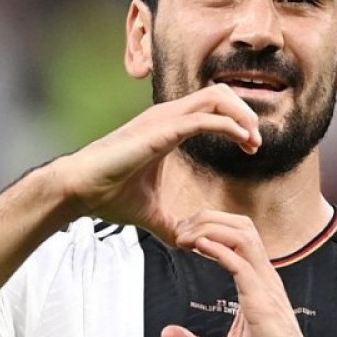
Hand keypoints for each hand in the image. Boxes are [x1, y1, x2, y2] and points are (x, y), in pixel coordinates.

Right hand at [54, 85, 260, 241]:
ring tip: (254, 140)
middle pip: (219, 94)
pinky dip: (229, 125)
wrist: (80, 191)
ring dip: (242, 115)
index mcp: (166, 127)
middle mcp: (166, 116)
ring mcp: (162, 120)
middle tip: (256, 142)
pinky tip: (242, 140)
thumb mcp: (151, 212)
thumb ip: (172, 224)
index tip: (251, 148)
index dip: (237, 122)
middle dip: (245, 114)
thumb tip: (186, 243)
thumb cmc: (108, 195)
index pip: (211, 108)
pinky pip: (203, 118)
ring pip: (215, 97)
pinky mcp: (160, 131)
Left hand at [160, 211, 336, 336]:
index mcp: (258, 286)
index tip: (182, 235)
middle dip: (208, 219)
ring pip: (243, 237)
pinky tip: (199, 246)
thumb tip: (166, 334)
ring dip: (211, 229)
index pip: (238, 240)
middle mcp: (266, 280)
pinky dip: (219, 250)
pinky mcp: (264, 304)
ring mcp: (267, 289)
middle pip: (241, 228)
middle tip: (178, 229)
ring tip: (184, 235)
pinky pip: (242, 265)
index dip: (210, 229)